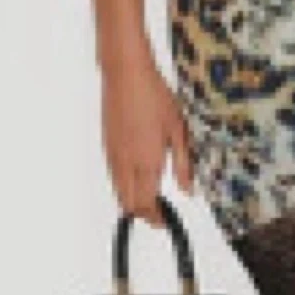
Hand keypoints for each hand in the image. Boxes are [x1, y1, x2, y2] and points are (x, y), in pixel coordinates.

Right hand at [101, 50, 194, 222]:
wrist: (126, 74)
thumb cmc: (153, 96)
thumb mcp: (178, 130)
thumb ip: (183, 164)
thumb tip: (187, 189)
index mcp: (147, 161)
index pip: (147, 204)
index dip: (156, 217)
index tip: (165, 220)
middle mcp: (126, 162)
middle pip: (129, 204)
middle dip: (143, 213)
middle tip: (158, 214)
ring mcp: (113, 155)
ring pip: (118, 191)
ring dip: (132, 200)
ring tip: (149, 198)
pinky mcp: (106, 145)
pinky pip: (113, 176)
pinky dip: (123, 186)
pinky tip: (135, 177)